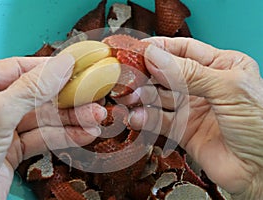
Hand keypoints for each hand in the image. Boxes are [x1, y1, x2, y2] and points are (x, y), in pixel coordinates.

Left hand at [0, 55, 106, 198]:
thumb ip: (30, 89)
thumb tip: (60, 66)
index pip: (19, 68)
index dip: (50, 68)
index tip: (77, 67)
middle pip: (37, 94)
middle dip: (68, 97)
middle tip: (93, 96)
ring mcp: (2, 129)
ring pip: (43, 118)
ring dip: (72, 119)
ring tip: (96, 117)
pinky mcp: (12, 151)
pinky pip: (43, 139)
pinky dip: (65, 137)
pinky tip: (84, 134)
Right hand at [123, 37, 262, 198]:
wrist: (261, 171)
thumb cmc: (261, 126)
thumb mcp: (229, 89)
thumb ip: (190, 73)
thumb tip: (156, 57)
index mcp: (221, 66)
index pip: (184, 50)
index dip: (160, 48)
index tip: (138, 49)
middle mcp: (203, 85)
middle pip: (167, 73)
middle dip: (147, 74)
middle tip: (128, 76)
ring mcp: (191, 107)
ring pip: (158, 96)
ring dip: (142, 97)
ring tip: (130, 98)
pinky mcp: (181, 130)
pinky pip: (158, 120)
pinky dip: (145, 119)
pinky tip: (137, 117)